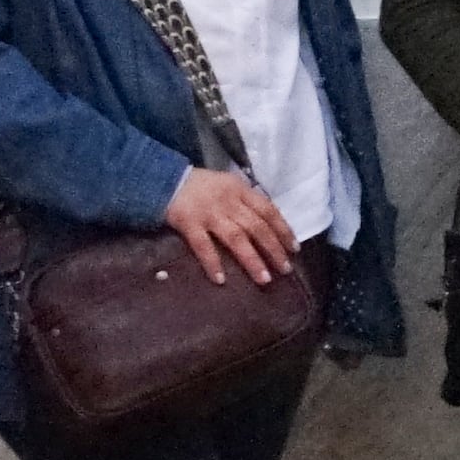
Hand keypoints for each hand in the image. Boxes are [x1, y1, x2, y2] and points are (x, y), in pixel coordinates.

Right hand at [164, 165, 301, 287]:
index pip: (268, 210)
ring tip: (263, 279)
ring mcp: (209, 212)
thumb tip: (268, 227)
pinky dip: (213, 262)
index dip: (283, 230)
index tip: (294, 248)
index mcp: (240, 190)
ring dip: (252, 259)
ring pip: (236, 237)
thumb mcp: (228, 186)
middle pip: (256, 227)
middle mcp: (228, 201)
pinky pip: (203, 246)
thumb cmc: (202, 187)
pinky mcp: (189, 223)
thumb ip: (246, 202)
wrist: (165, 179)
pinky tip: (221, 279)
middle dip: (273, 249)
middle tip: (285, 269)